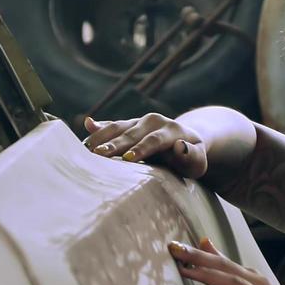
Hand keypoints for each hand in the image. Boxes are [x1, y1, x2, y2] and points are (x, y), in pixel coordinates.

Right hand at [83, 114, 207, 179]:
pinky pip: (112, 125)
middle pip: (132, 133)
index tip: (128, 159)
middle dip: (115, 144)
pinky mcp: (128, 125)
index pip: (154, 140)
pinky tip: (87, 124)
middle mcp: (153, 121)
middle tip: (99, 155)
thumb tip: (180, 146)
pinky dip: (99, 126)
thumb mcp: (197, 162)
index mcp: (171, 130)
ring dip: (102, 137)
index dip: (141, 149)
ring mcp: (138, 122)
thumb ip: (192, 156)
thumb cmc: (190, 159)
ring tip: (87, 148)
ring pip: (118, 127)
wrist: (185, 140)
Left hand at [168, 237, 284, 284]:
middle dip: (198, 257)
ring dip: (209, 276)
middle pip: (225, 268)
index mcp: (252, 278)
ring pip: (234, 284)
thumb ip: (225, 270)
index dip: (198, 254)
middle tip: (174, 249)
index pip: (221, 262)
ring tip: (186, 271)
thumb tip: (205, 243)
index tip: (174, 245)